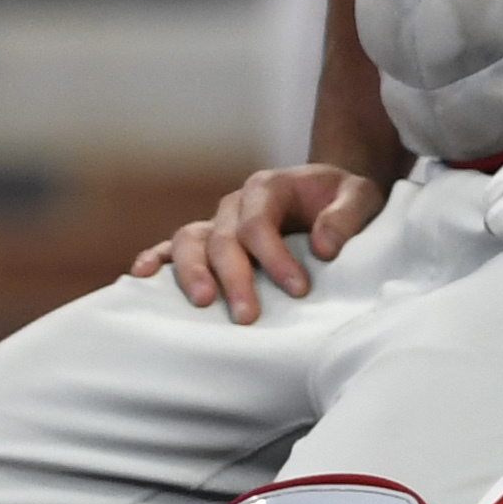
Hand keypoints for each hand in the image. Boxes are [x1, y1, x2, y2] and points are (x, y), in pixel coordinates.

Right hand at [128, 164, 385, 323]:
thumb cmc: (344, 201)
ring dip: (191, 272)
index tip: (299, 291)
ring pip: (189, 240)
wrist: (329, 197)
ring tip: (201, 303)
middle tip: (246, 316)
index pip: (260, 224)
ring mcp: (217, 222)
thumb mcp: (361, 197)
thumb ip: (346, 216)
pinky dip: (154, 259)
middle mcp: (236, 204)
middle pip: (223, 238)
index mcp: (269, 187)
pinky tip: (141, 277)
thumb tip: (323, 248)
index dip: (275, 258)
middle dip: (233, 278)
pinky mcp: (209, 241)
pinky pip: (171, 247)